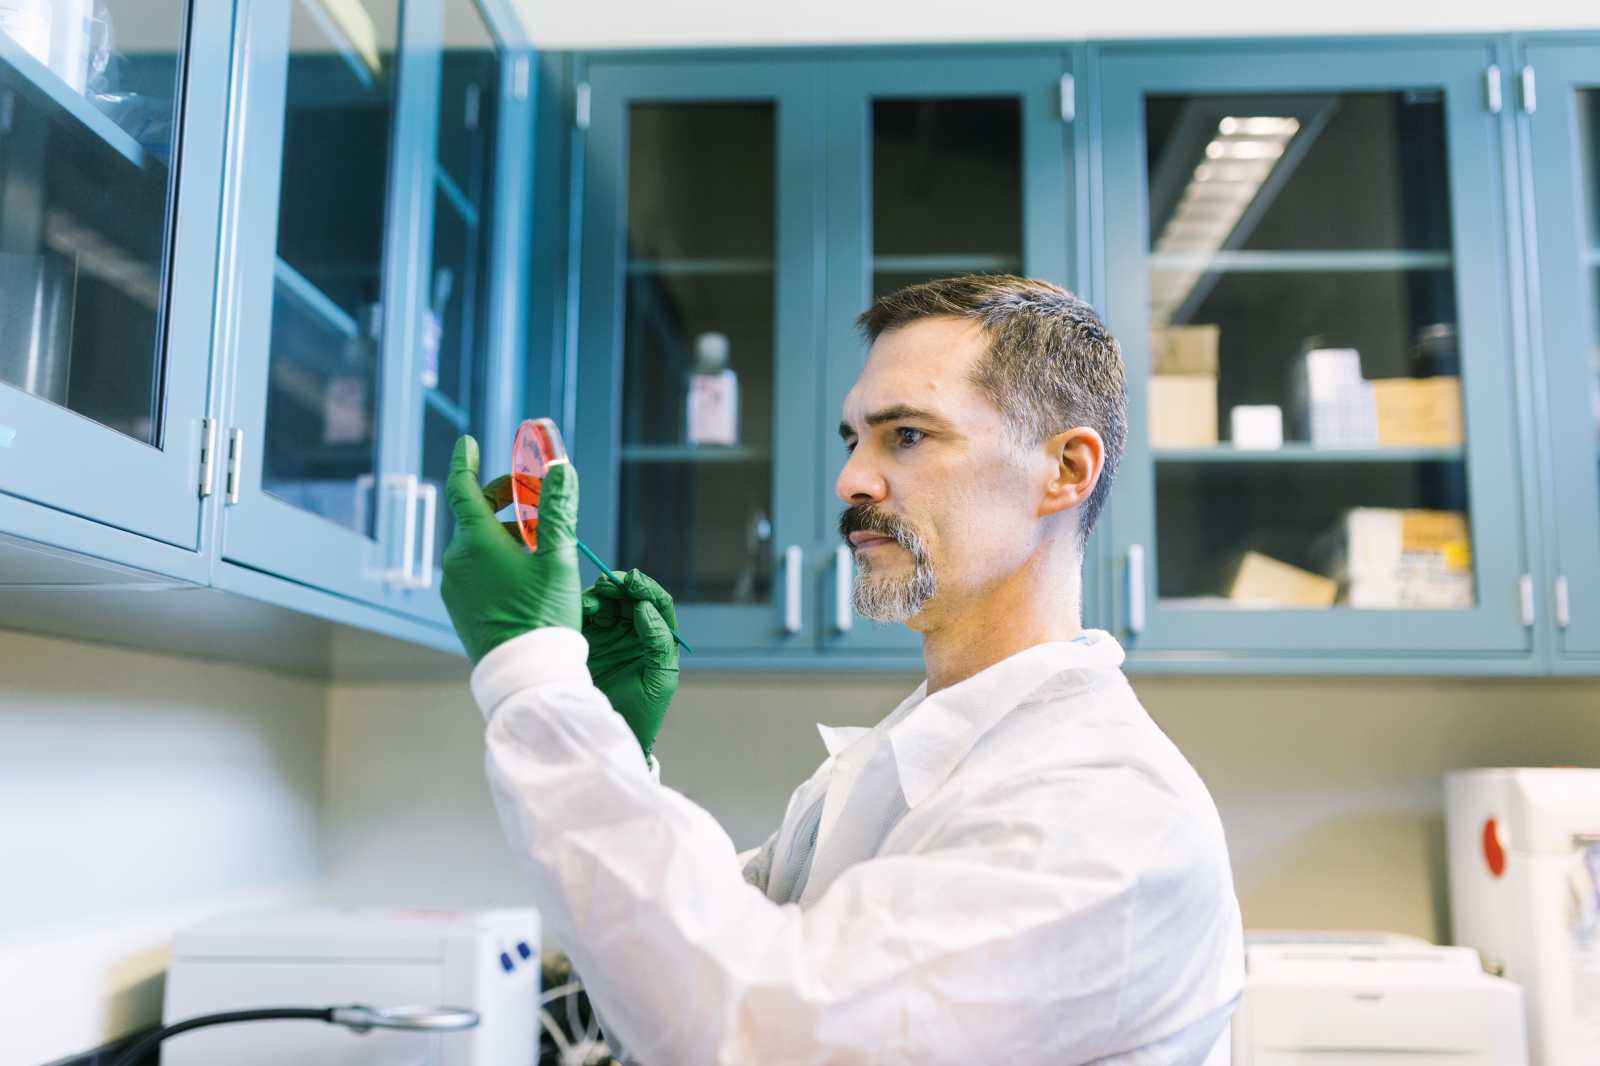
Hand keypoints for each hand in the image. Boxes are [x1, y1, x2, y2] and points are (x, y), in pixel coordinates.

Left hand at [441, 435, 581, 662]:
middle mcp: (456, 561)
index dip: (465, 461)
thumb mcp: (558, 557)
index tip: (468, 442)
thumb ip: (557, 509)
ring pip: (477, 543)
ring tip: (540, 543)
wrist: (526, 675)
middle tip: (535, 497)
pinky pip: (474, 568)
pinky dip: (496, 557)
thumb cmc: (544, 615)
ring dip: (505, 531)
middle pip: (475, 514)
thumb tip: (559, 466)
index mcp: (475, 542)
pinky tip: (525, 573)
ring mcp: (454, 586)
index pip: (463, 488)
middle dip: (504, 499)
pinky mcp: (459, 607)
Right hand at [583, 568, 678, 758]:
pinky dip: (586, 605)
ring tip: (598, 593)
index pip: (657, 605)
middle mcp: (634, 633)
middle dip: (623, 585)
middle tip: (611, 582)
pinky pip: (587, 616)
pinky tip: (585, 607)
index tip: (635, 583)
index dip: (648, 589)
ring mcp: (610, 635)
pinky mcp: (587, 641)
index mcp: (657, 639)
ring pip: (608, 601)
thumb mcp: (660, 680)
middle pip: (630, 597)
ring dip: (604, 592)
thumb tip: (645, 609)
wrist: (609, 736)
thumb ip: (658, 643)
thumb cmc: (642, 713)